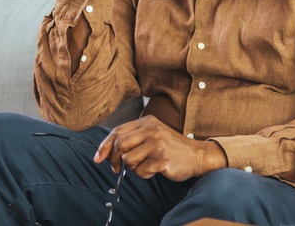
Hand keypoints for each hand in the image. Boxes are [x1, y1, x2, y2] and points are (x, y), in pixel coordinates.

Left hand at [94, 115, 226, 180]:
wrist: (196, 155)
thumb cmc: (171, 147)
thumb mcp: (153, 134)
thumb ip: (133, 137)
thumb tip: (105, 153)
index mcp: (147, 121)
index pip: (117, 131)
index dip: (104, 146)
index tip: (98, 158)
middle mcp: (152, 130)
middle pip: (119, 145)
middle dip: (114, 159)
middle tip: (117, 168)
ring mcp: (157, 144)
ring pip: (128, 160)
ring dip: (133, 168)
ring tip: (145, 165)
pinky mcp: (162, 159)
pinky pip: (140, 172)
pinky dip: (144, 174)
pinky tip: (154, 169)